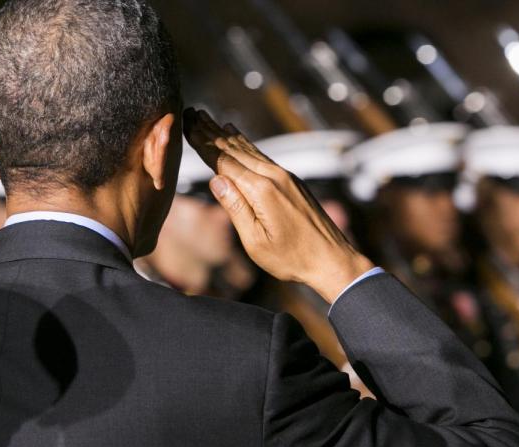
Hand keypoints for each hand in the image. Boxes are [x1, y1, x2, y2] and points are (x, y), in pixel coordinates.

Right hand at [183, 108, 373, 302]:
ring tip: (208, 120)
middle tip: (191, 114)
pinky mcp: (291, 181)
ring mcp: (285, 176)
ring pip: (249, 150)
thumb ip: (235, 208)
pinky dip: (245, 144)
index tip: (187, 126)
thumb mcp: (255, 241)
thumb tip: (215, 180)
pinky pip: (262, 156)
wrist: (332, 259)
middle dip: (210, 132)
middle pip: (234, 150)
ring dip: (225, 135)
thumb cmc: (292, 258)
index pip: (223, 162)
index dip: (203, 144)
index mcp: (261, 191)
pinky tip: (236, 135)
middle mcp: (273, 176)